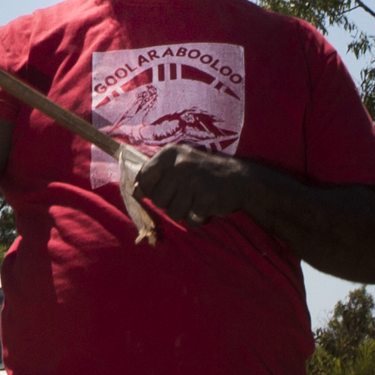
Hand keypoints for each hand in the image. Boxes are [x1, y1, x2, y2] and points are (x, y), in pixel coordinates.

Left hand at [132, 144, 258, 230]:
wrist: (240, 179)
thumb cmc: (203, 173)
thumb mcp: (179, 162)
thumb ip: (156, 173)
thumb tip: (134, 190)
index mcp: (170, 154)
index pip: (144, 177)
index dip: (148, 190)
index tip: (159, 191)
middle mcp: (180, 166)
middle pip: (157, 200)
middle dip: (169, 203)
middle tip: (185, 195)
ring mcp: (194, 182)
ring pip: (172, 213)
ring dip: (183, 212)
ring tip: (195, 200)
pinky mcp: (207, 199)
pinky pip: (190, 221)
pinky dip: (197, 219)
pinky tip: (205, 207)